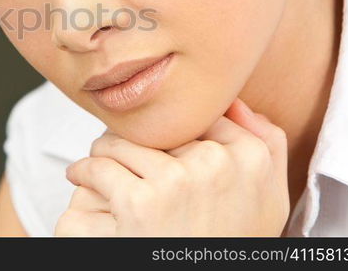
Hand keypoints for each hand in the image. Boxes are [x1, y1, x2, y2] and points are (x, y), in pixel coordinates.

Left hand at [54, 98, 289, 235]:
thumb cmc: (232, 242)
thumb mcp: (266, 199)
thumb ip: (264, 145)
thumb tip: (237, 104)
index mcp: (251, 156)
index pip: (198, 115)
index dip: (172, 127)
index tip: (156, 139)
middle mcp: (217, 164)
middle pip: (158, 126)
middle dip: (135, 136)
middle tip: (117, 148)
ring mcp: (177, 182)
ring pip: (123, 140)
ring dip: (103, 150)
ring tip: (96, 161)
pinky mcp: (141, 203)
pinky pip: (99, 167)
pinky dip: (83, 172)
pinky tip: (80, 177)